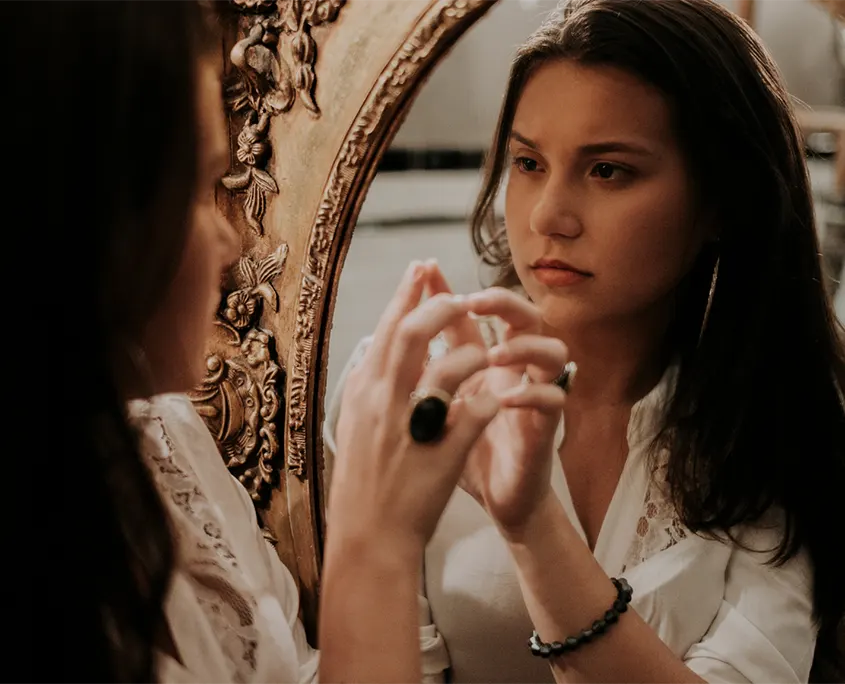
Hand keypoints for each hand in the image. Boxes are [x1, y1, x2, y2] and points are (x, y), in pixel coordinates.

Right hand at [328, 261, 501, 554]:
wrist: (368, 536)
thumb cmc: (362, 480)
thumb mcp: (355, 423)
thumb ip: (369, 383)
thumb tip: (378, 346)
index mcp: (363, 391)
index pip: (386, 328)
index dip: (407, 293)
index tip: (422, 267)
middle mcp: (382, 402)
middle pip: (413, 334)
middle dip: (440, 307)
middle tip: (461, 298)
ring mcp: (412, 427)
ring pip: (448, 367)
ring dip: (472, 353)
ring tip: (486, 353)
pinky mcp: (443, 453)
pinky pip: (476, 412)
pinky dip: (490, 399)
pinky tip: (500, 398)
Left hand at [425, 267, 567, 535]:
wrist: (495, 501)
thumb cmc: (467, 451)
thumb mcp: (439, 406)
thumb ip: (427, 371)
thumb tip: (392, 336)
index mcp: (488, 362)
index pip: (476, 315)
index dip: (452, 291)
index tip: (426, 269)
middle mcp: (517, 371)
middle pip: (527, 317)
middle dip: (503, 302)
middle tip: (473, 302)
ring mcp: (536, 397)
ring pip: (553, 352)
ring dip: (524, 347)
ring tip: (494, 354)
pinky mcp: (546, 429)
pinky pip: (554, 400)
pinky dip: (533, 394)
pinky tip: (507, 399)